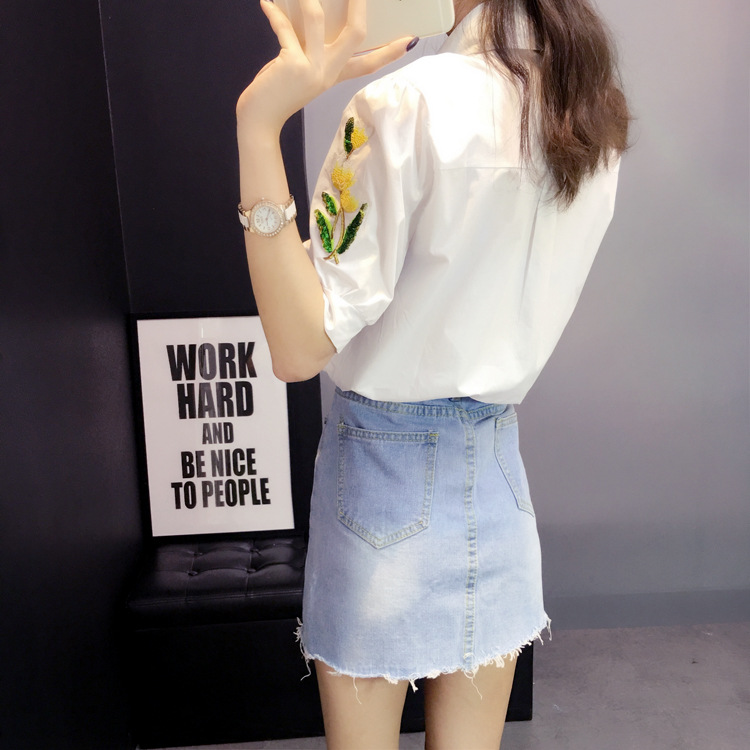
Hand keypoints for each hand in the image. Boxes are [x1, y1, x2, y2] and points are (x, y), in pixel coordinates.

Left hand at [237, 0, 411, 133]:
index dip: (390, 52)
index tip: (409, 40)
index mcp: (333, 76)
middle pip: (356, 35)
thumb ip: (309, 50)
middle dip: (357, 5)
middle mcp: (327, 72)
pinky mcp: (291, 64)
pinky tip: (267, 4)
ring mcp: (311, 68)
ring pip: (316, 20)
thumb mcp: (301, 72)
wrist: (260, 120)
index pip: (369, 64)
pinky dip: (275, 14)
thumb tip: (310, 14)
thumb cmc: (277, 95)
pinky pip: (285, 29)